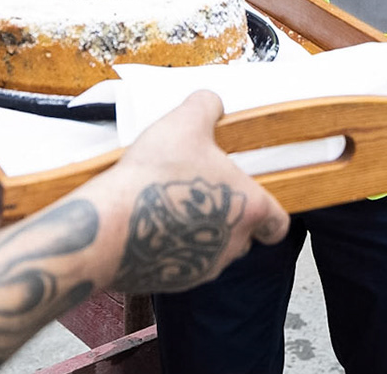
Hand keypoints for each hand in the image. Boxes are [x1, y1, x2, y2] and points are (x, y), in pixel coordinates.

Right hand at [90, 91, 289, 293]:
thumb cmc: (155, 177)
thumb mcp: (185, 122)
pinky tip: (148, 225)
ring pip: (210, 250)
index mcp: (248, 208)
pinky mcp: (171, 282)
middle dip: (224, 215)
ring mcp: (202, 268)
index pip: (278, 223)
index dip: (269, 212)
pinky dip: (170, 248)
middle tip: (198, 192)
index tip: (254, 200)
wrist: (108, 225)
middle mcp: (232, 244)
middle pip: (242, 234)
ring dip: (197, 232)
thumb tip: (211, 104)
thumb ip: (206, 107)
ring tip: (169, 206)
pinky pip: (179, 264)